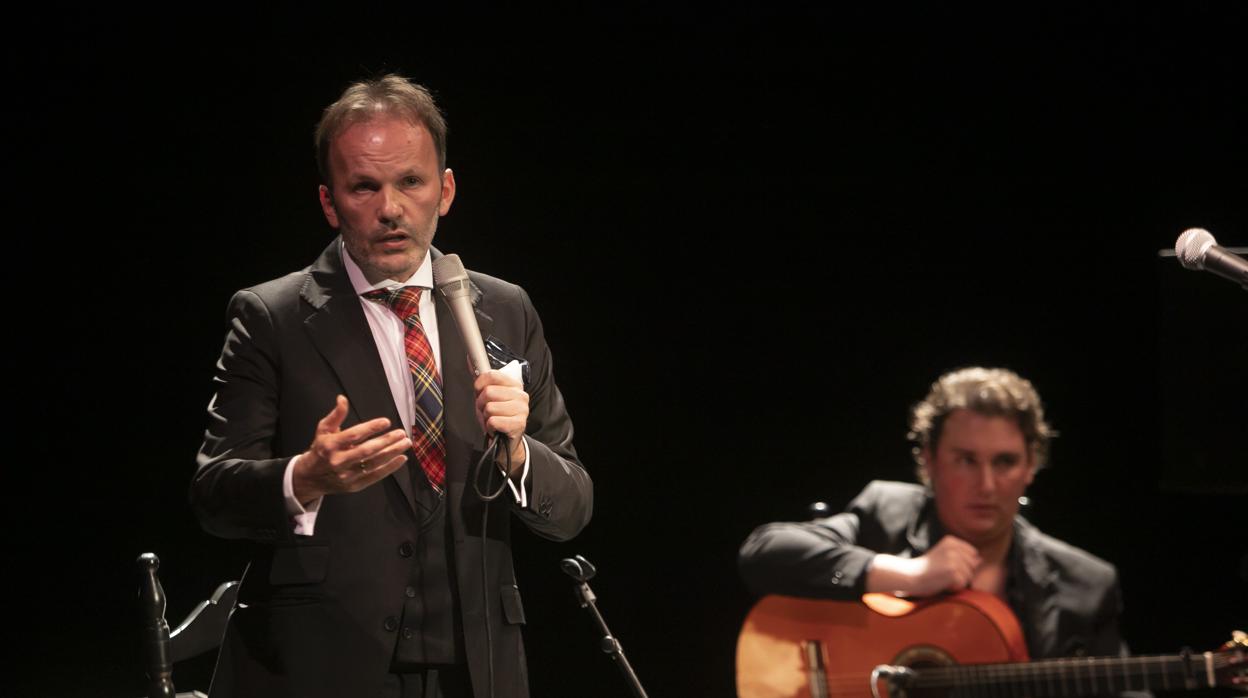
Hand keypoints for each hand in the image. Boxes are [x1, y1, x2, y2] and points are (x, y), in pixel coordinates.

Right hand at [291, 395, 410, 503]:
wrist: (310, 478)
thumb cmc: (321, 450)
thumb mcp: (323, 430)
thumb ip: (336, 415)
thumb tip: (342, 399)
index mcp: (330, 445)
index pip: (354, 435)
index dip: (371, 428)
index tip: (386, 422)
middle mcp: (339, 461)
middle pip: (367, 450)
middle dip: (386, 441)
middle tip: (401, 433)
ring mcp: (347, 476)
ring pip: (374, 463)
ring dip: (392, 453)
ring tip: (405, 443)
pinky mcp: (354, 486)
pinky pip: (375, 477)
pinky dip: (390, 468)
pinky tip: (401, 459)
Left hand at [473, 369, 528, 472]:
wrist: (504, 442)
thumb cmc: (496, 416)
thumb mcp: (486, 396)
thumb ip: (480, 378)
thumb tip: (470, 359)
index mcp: (514, 385)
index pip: (492, 375)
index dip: (480, 385)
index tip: (480, 392)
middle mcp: (521, 395)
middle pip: (488, 392)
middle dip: (482, 404)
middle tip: (487, 411)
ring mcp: (522, 410)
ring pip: (490, 407)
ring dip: (486, 417)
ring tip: (492, 420)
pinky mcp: (519, 424)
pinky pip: (493, 421)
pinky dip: (490, 426)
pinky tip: (495, 428)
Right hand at [867, 535, 981, 596]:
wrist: (909, 576)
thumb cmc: (927, 569)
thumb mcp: (943, 556)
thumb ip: (962, 556)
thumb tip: (980, 560)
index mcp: (951, 540)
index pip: (973, 554)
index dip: (962, 564)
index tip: (945, 565)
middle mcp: (953, 547)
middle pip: (973, 566)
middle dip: (962, 574)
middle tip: (942, 573)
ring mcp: (954, 559)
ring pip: (969, 576)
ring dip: (957, 582)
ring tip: (941, 578)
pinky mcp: (953, 571)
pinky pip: (963, 584)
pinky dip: (954, 588)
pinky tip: (941, 584)